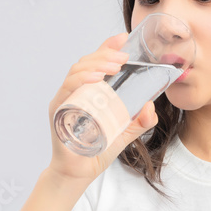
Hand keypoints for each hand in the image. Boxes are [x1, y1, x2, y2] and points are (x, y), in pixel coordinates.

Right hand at [47, 32, 157, 184]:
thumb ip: (141, 121)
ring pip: (77, 71)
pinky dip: (80, 80)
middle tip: (124, 57)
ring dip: (96, 64)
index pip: (97, 62)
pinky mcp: (58, 110)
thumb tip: (151, 106)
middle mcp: (76, 91)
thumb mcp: (126, 133)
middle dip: (106, 55)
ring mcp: (65, 99)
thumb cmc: (98, 149)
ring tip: (114, 66)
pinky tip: (95, 79)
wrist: (80, 172)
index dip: (108, 47)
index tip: (124, 38)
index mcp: (90, 90)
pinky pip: (67, 89)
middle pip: (87, 62)